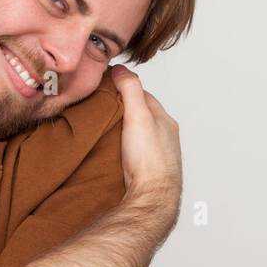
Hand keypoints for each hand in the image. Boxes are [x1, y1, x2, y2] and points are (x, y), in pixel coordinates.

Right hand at [111, 64, 181, 233]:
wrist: (152, 198)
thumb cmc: (148, 160)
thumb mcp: (138, 115)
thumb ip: (130, 89)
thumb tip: (120, 69)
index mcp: (166, 121)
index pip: (144, 96)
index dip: (125, 89)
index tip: (107, 87)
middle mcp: (166, 138)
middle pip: (141, 117)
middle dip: (123, 112)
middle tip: (100, 110)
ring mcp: (159, 156)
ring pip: (138, 137)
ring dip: (123, 133)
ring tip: (103, 133)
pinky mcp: (149, 173)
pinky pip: (135, 155)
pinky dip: (125, 150)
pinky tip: (113, 154)